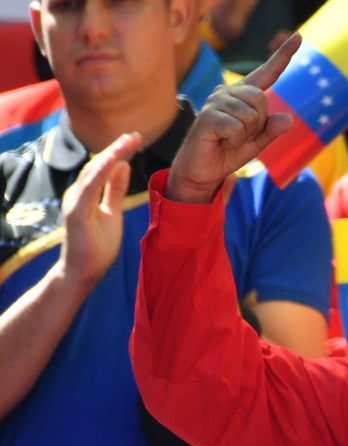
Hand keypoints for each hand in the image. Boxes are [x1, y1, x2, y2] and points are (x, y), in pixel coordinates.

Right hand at [59, 132, 142, 288]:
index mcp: (87, 192)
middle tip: (136, 135)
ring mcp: (75, 201)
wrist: (83, 272)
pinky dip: (101, 172)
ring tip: (128, 142)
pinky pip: (90, 187)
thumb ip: (116, 190)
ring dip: (111, 155)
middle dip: (117, 148)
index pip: (104, 166)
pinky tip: (114, 160)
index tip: (136, 139)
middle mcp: (78, 193)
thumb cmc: (96, 245)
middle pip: (98, 164)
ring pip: (93, 171)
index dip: (119, 152)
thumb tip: (124, 166)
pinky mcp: (76, 212)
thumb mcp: (113, 212)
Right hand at [166, 33, 300, 203]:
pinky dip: (235, 140)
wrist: (202, 170)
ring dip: (245, 135)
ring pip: (250, 116)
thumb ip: (272, 130)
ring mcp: (216, 101)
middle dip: (258, 124)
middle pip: (262, 100)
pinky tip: (222, 141)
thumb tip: (289, 119)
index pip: (267, 73)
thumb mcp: (257, 143)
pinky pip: (236, 128)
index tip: (298, 37)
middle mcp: (228, 92)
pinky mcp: (208, 115)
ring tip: (230, 139)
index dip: (283, 56)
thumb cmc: (228, 151)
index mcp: (244, 95)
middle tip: (242, 136)